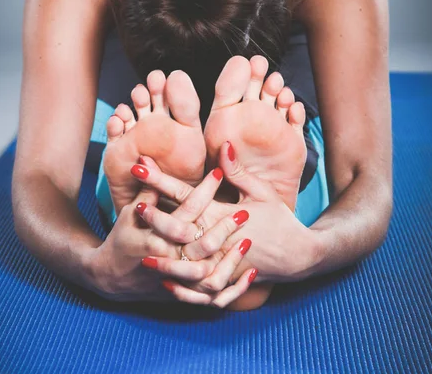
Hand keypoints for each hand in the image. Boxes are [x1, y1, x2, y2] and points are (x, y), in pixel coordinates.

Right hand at [84, 165, 255, 303]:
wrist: (111, 278)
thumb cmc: (122, 239)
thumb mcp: (130, 213)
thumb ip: (147, 190)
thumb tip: (149, 160)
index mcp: (154, 236)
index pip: (186, 210)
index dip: (203, 190)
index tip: (218, 173)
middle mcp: (166, 258)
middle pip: (202, 242)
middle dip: (225, 226)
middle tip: (244, 211)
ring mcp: (175, 278)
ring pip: (210, 272)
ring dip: (231, 258)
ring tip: (247, 240)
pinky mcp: (182, 291)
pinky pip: (212, 295)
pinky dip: (232, 285)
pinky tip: (250, 271)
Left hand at [135, 141, 321, 287]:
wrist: (299, 255)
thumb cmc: (280, 220)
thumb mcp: (261, 192)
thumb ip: (238, 171)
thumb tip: (222, 144)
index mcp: (224, 214)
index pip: (186, 194)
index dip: (160, 180)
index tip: (139, 167)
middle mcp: (219, 239)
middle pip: (178, 228)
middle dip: (153, 216)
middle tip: (132, 206)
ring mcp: (221, 262)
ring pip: (184, 261)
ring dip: (162, 253)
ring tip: (139, 246)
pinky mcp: (225, 280)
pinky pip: (199, 287)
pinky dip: (181, 284)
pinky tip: (164, 278)